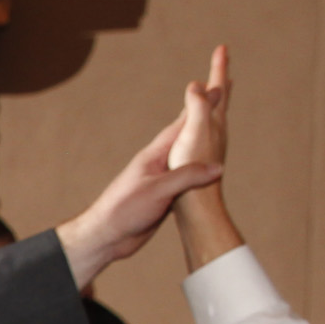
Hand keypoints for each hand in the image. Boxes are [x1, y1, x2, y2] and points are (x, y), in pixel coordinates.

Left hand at [56, 111, 223, 288]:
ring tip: (215, 134)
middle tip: (216, 101)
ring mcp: (161, 180)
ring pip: (188, 159)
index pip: (182, 125)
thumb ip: (186, 176)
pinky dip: (200, 172)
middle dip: (203, 119)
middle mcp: (159, 164)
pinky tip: (204, 172)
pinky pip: (187, 180)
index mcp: (155, 155)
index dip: (201, 107)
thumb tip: (218, 167)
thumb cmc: (124, 209)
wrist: (106, 236)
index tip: (217, 87)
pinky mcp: (163, 197)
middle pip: (187, 138)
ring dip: (203, 145)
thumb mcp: (158, 190)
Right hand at [170, 43, 229, 171]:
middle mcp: (216, 132)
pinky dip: (204, 118)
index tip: (223, 47)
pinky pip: (204, 129)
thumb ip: (197, 109)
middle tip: (223, 65)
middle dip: (220, 81)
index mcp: (214, 123)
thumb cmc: (193, 171)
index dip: (219, 67)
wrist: (197, 207)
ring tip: (216, 91)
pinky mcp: (202, 158)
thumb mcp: (193, 134)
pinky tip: (199, 127)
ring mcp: (210, 146)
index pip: (218, 89)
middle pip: (220, 100)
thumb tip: (198, 85)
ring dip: (215, 100)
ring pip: (214, 115)